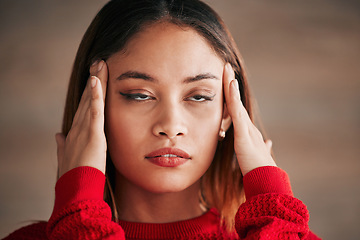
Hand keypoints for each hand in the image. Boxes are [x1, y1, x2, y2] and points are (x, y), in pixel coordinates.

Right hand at [55, 60, 107, 177]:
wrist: (75, 191)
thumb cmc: (74, 177)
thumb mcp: (67, 158)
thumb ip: (62, 145)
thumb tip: (57, 135)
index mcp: (75, 133)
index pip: (84, 108)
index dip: (89, 92)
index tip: (94, 78)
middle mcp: (78, 128)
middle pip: (88, 100)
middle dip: (94, 80)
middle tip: (99, 62)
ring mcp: (84, 130)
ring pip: (91, 101)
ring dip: (96, 82)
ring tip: (100, 64)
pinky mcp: (93, 136)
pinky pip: (95, 112)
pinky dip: (96, 96)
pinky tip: (97, 81)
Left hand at [223, 63, 275, 175]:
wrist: (267, 180)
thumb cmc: (260, 170)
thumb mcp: (256, 155)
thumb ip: (261, 147)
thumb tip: (269, 142)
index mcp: (247, 130)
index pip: (237, 108)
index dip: (232, 94)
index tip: (227, 80)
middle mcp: (248, 126)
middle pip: (237, 101)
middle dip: (231, 84)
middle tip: (226, 67)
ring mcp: (246, 129)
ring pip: (237, 104)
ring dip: (231, 86)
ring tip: (227, 70)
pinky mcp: (244, 135)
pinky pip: (237, 113)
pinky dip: (234, 99)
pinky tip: (231, 85)